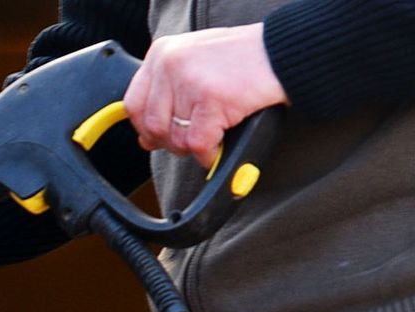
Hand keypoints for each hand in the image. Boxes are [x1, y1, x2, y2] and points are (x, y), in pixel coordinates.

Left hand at [124, 24, 287, 167]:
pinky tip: (219, 146)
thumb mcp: (195, 62)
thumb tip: (145, 137)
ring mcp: (189, 80)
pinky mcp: (210, 99)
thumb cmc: (243, 60)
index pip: (134, 103)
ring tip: (211, 137)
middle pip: (151, 125)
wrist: (284, 51)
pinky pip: (198, 144)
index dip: (145, 127)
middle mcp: (170, 63)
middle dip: (170, 142)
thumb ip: (168, 92)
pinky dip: (208, 154)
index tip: (158, 136)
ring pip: (174, 138)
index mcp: (162, 52)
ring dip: (192, 148)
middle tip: (192, 140)